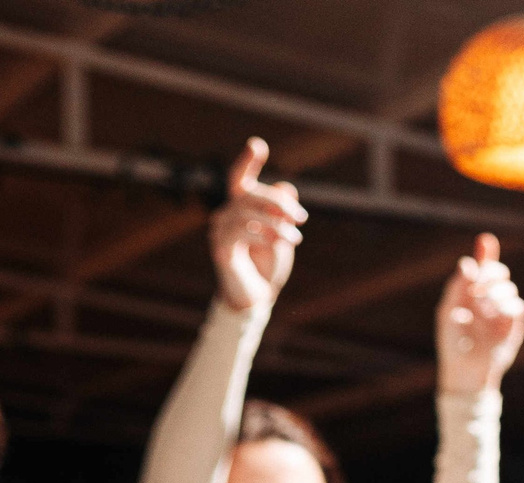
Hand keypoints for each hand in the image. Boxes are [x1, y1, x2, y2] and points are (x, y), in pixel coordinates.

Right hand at [208, 138, 304, 314]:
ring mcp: (220, 230)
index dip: (248, 160)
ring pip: (246, 211)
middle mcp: (227, 214)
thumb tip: (287, 187)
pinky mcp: (221, 247)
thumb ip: (283, 212)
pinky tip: (277, 243)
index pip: (241, 179)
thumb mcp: (283, 234)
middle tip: (302, 219)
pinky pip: (240, 231)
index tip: (257, 144)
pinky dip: (262, 235)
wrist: (258, 296)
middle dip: (279, 202)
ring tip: (295, 238)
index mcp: (242, 207)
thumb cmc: (269, 263)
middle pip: (251, 193)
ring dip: (276, 223)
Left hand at [436, 235, 523, 395]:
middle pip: (499, 273)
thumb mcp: (448, 310)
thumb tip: (468, 262)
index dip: (486, 254)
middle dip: (492, 271)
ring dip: (497, 290)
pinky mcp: (514, 326)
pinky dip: (507, 304)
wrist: (464, 369)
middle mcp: (488, 300)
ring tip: (484, 301)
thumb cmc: (451, 342)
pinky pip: (517, 306)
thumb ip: (458, 286)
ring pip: (510, 288)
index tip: (486, 241)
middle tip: (480, 280)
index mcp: (471, 294)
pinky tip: (495, 310)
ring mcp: (502, 312)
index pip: (483, 268)